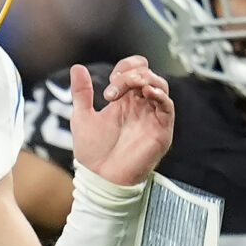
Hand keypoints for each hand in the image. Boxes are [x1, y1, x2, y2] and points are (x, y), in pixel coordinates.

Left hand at [69, 57, 174, 186]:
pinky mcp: (161, 131)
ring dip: (146, 79)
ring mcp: (152, 118)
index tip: (110, 83)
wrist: (100, 178)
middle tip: (112, 92)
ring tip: (130, 85)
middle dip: (131, 75)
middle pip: (147, 75)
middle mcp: (140, 107)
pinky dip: (160, 95)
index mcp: (124, 101)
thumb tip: (77, 67)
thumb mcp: (82, 117)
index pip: (135, 71)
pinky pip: (167, 107)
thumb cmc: (92, 153)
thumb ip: (81, 92)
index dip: (125, 68)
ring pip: (160, 86)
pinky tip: (146, 92)